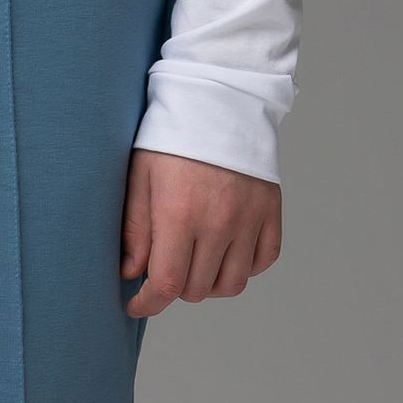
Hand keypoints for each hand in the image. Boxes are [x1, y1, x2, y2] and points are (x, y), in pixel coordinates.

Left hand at [122, 152, 281, 318]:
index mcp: (180, 215)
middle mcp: (219, 222)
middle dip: (174, 287)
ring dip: (209, 283)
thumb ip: (134, 230)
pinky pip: (263, 260)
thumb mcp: (140, 178)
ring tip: (193, 263)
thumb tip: (131, 274)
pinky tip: (225, 252)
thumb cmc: (172, 136)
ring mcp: (250, 218)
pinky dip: (244, 266)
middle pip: (197, 289)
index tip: (136, 304)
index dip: (147, 304)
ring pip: (232, 284)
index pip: (166, 285)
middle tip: (163, 267)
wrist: (220, 98)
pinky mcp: (271, 211)